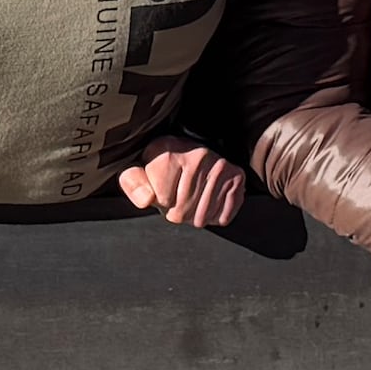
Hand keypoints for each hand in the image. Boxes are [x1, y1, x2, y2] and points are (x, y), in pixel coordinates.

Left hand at [115, 141, 248, 229]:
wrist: (189, 153)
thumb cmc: (160, 167)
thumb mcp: (137, 172)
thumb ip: (133, 185)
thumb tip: (146, 199)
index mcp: (170, 152)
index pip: (162, 199)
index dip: (159, 201)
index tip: (162, 189)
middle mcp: (198, 155)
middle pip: (182, 211)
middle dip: (176, 212)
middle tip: (178, 198)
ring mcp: (220, 166)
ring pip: (202, 217)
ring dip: (194, 217)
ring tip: (191, 200)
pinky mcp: (237, 177)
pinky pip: (223, 216)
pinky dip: (214, 217)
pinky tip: (208, 203)